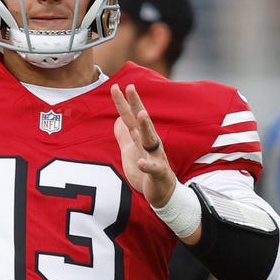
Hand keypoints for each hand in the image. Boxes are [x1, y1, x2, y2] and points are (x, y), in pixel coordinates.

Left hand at [111, 83, 176, 206]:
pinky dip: (147, 164)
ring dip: (146, 127)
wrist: (162, 194)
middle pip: (140, 121)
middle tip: (130, 87)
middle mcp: (150, 143)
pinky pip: (153, 168)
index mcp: (141, 138)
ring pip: (150, 139)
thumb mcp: (131, 151)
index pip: (130, 117)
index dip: (124, 102)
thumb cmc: (146, 171)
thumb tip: (117, 119)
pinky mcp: (159, 173)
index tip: (117, 86)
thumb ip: (124, 135)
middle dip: (136, 104)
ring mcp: (156, 156)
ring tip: (140, 114)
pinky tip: (140, 161)